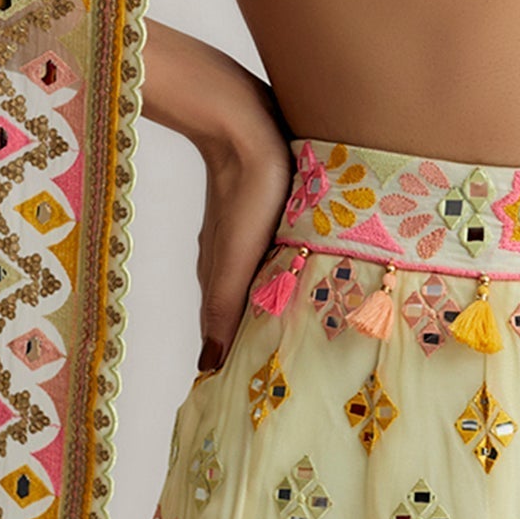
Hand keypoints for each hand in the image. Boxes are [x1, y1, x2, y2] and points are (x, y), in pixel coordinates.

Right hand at [194, 105, 293, 372]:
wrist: (247, 122)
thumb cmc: (245, 190)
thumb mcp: (234, 257)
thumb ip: (225, 308)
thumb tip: (208, 369)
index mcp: (221, 275)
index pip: (226, 331)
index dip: (238, 362)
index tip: (252, 396)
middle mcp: (235, 257)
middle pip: (248, 307)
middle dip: (265, 338)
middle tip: (293, 374)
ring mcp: (254, 232)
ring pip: (268, 280)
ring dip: (282, 305)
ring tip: (311, 336)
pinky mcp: (274, 209)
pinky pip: (283, 251)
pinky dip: (292, 271)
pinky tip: (312, 277)